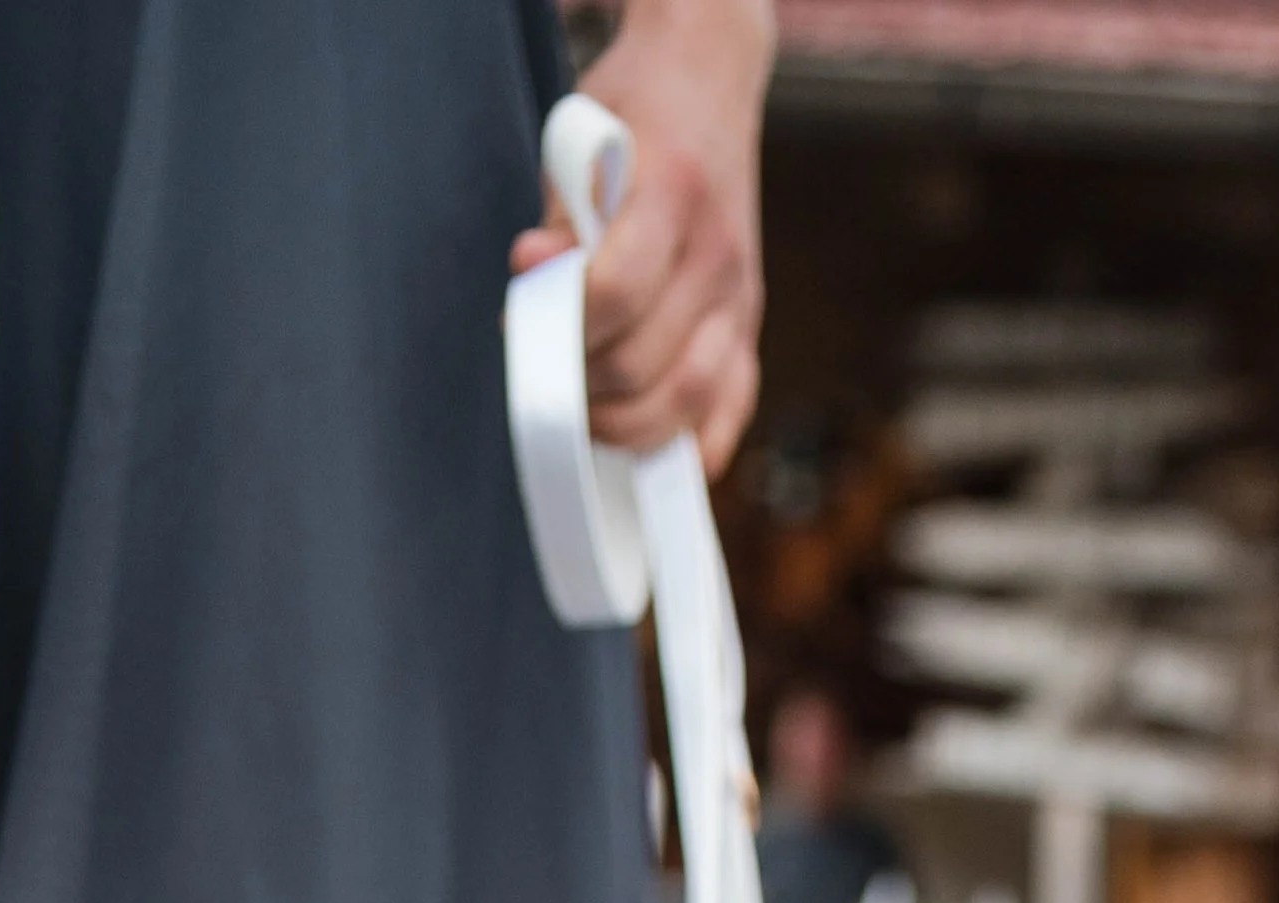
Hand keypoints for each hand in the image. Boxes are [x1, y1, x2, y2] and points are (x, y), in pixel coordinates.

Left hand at [509, 0, 772, 477]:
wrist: (705, 81)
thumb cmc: (631, 116)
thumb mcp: (576, 145)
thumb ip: (557, 224)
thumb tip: (532, 278)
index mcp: (672, 192)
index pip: (616, 294)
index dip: (565, 328)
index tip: (529, 325)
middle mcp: (716, 252)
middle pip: (644, 364)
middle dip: (583, 384)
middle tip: (550, 376)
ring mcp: (739, 296)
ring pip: (686, 400)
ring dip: (626, 425)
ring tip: (588, 411)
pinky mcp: (749, 324)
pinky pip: (730, 409)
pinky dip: (692, 444)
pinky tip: (655, 446)